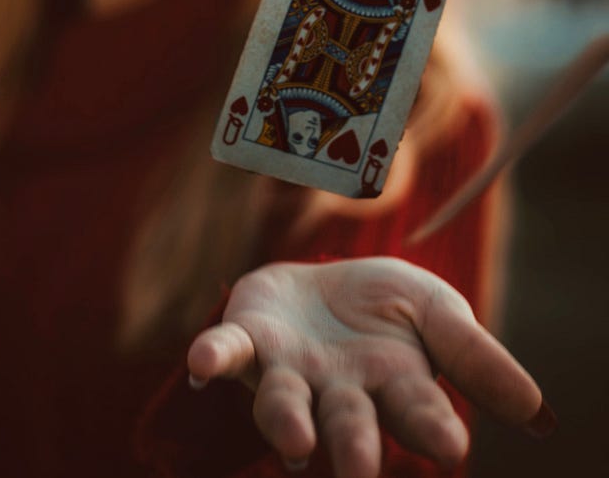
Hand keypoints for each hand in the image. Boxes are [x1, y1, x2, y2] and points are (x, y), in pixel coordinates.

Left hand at [187, 257, 552, 476]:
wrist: (332, 279)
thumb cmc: (389, 309)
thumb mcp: (439, 314)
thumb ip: (478, 358)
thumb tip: (538, 416)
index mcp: (392, 389)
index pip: (418, 414)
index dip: (431, 429)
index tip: (449, 448)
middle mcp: (338, 393)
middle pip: (348, 426)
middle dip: (353, 449)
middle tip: (359, 471)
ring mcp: (288, 370)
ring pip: (284, 404)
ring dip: (285, 422)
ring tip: (295, 442)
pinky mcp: (248, 339)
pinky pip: (226, 351)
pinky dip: (212, 357)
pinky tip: (198, 362)